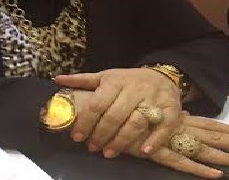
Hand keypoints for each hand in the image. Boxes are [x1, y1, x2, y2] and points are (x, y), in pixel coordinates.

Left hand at [55, 67, 181, 155]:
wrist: (162, 75)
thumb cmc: (129, 80)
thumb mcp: (106, 76)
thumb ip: (82, 80)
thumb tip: (57, 79)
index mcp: (115, 81)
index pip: (97, 104)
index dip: (86, 122)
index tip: (77, 136)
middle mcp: (134, 89)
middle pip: (115, 115)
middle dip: (101, 134)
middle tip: (92, 147)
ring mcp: (153, 100)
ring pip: (136, 123)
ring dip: (121, 141)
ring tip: (109, 152)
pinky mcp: (171, 110)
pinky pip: (164, 127)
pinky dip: (154, 140)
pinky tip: (143, 151)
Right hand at [126, 113, 228, 178]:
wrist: (99, 109)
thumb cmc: (122, 109)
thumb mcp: (150, 111)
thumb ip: (168, 117)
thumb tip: (186, 115)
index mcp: (178, 118)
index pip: (212, 125)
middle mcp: (178, 127)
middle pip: (215, 135)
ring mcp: (167, 139)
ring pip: (203, 149)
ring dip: (227, 156)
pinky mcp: (155, 151)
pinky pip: (180, 162)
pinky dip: (197, 168)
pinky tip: (214, 174)